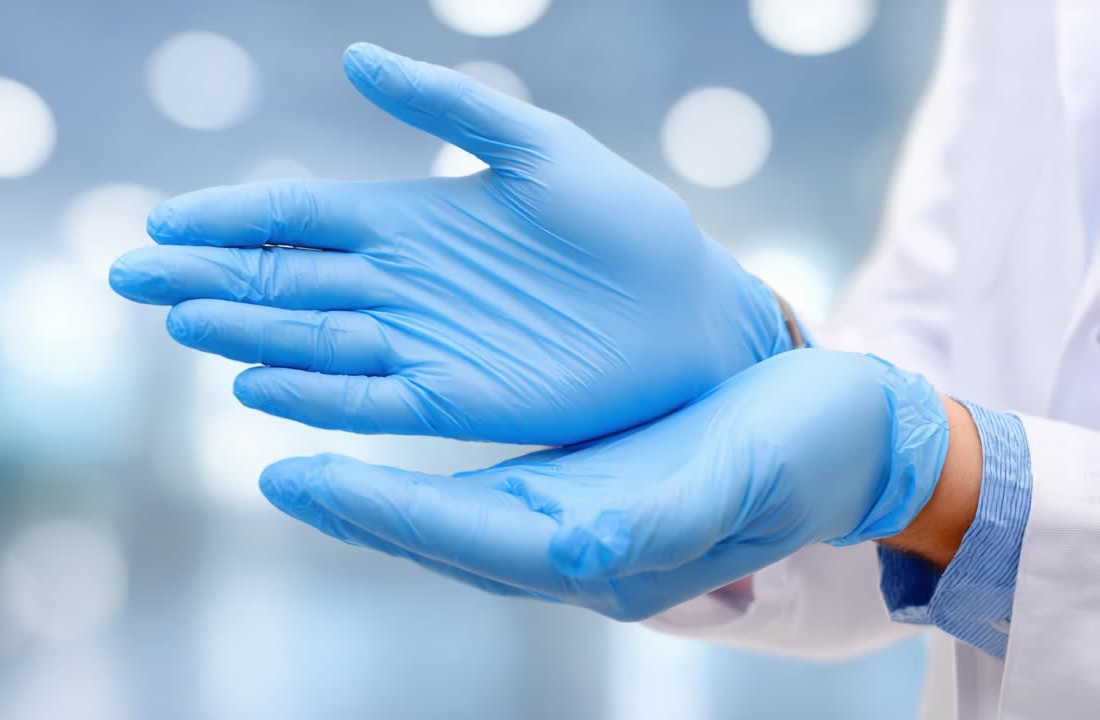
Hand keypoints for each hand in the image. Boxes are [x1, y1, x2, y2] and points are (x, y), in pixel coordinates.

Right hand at [109, 42, 788, 444]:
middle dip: (209, 277)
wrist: (687, 307)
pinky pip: (368, 399)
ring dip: (247, 330)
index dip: (231, 221)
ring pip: (313, 339)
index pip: (299, 217)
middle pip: (285, 280)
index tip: (164, 224)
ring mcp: (422, 344)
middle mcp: (400, 285)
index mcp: (411, 219)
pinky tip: (257, 383)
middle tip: (130, 277)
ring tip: (182, 322)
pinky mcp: (454, 400)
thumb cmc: (624, 222)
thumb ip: (450, 108)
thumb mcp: (540, 147)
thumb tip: (354, 55)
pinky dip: (313, 394)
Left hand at [255, 350, 948, 620]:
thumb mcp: (745, 475)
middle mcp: (580, 553)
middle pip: (443, 541)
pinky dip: (429, 485)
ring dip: (381, 502)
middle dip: (359, 511)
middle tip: (280, 474)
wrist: (845, 441)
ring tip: (310, 465)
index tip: (298, 478)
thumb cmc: (804, 454)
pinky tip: (394, 454)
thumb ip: (669, 518)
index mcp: (607, 556)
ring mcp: (580, 530)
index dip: (380, 510)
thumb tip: (588, 549)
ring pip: (454, 525)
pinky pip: (488, 499)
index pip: (467, 537)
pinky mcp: (588, 500)